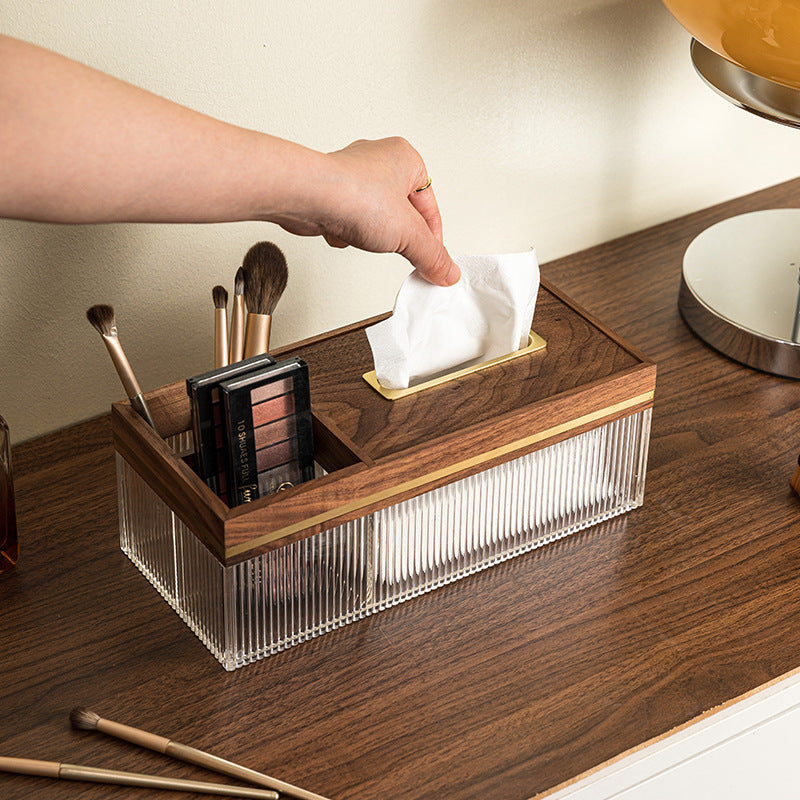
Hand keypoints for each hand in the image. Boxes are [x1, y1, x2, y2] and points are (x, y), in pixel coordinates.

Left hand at [272, 137, 460, 286]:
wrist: (307, 196)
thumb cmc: (354, 194)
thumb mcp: (409, 234)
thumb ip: (432, 255)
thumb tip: (446, 271)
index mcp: (406, 158)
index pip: (430, 207)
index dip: (433, 238)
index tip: (433, 261)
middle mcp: (378, 161)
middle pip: (402, 212)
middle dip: (398, 233)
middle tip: (398, 245)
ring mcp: (352, 176)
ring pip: (374, 218)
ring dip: (370, 233)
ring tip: (365, 233)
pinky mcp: (330, 193)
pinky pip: (348, 220)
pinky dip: (347, 232)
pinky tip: (343, 231)